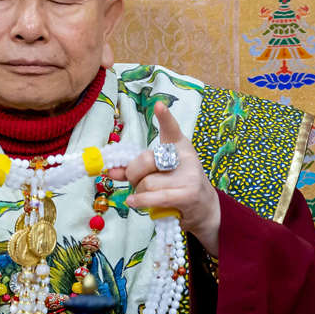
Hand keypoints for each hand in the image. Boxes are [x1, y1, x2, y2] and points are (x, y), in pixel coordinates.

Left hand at [110, 102, 220, 254]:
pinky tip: (133, 201)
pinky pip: (155, 196)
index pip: (171, 129)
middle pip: (146, 160)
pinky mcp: (187, 195)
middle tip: (134, 180)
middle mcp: (185, 158)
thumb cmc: (177, 185)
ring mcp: (188, 177)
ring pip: (147, 182)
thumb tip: (110, 170)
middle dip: (133, 173)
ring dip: (139, 192)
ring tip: (146, 195)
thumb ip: (135, 169)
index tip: (159, 106)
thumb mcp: (158, 171)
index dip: (165, 117)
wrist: (204, 207)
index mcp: (179, 146)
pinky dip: (140, 200)